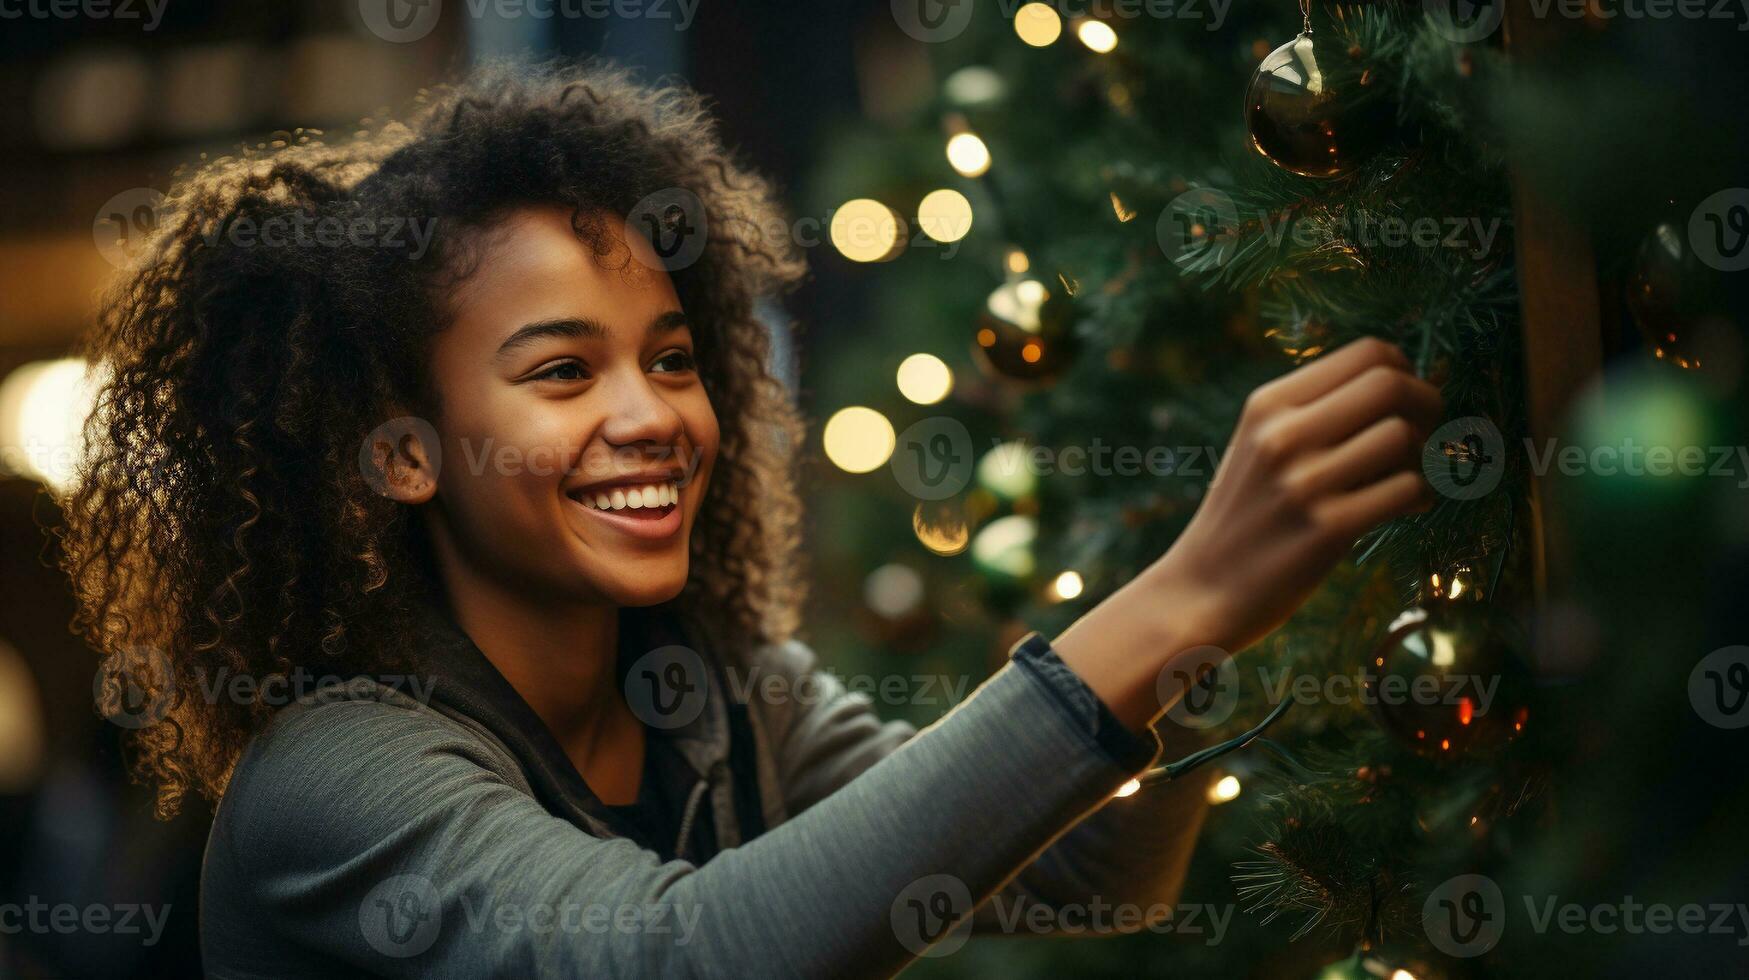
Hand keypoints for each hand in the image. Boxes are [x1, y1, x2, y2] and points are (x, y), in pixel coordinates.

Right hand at [1052, 338, 1440, 734]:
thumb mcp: (1259, 444)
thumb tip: (1403, 383)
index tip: (1402, 405)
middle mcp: (1283, 434)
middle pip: (1392, 383)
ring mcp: (1304, 482)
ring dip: (1422, 457)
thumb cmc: (1244, 516)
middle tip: (1422, 436)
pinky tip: (1402, 509)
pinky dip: (1419, 497)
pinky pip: (1407, 489)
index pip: (1369, 351)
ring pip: (1404, 436)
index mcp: (1268, 403)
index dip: (1404, 372)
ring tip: (1403, 479)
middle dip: (1427, 405)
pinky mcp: (1327, 529)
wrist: (1200, 590)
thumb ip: (1315, 410)